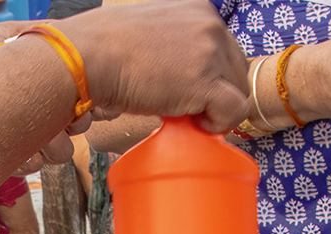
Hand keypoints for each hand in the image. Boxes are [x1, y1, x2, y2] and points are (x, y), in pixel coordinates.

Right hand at [62, 0, 249, 133]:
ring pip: (239, 94)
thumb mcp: (157, 31)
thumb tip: (191, 74)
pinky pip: (235, 112)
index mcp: (200, 10)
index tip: (193, 91)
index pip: (229, 52)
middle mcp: (210, 25)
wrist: (91, 57)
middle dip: (219, 95)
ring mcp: (210, 52)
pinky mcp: (206, 81)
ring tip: (184, 112)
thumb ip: (182, 45)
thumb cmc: (111, 48)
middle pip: (239, 74)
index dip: (216, 78)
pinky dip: (218, 125)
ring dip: (217, 110)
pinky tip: (192, 122)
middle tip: (188, 106)